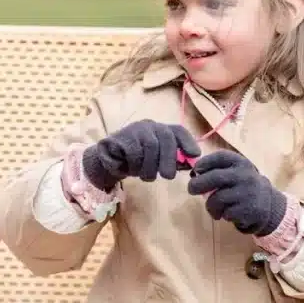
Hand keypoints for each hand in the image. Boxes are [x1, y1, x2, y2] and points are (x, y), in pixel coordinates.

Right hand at [81, 120, 200, 191]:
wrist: (109, 160)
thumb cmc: (137, 162)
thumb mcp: (157, 162)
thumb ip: (173, 161)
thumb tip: (190, 164)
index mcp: (160, 130)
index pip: (177, 130)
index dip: (187, 142)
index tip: (194, 155)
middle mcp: (149, 126)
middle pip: (165, 137)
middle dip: (169, 159)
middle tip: (168, 176)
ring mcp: (134, 129)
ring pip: (150, 145)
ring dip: (150, 166)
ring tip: (146, 177)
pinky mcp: (120, 137)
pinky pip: (134, 151)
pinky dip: (136, 164)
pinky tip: (131, 170)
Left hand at [187, 150, 286, 235]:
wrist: (269, 205)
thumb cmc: (244, 186)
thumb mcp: (237, 172)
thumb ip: (218, 170)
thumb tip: (194, 174)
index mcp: (241, 163)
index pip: (220, 157)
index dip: (204, 162)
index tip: (196, 169)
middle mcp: (245, 175)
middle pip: (214, 178)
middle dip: (198, 184)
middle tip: (191, 189)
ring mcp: (247, 193)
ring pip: (216, 199)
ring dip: (210, 206)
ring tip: (214, 209)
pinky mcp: (248, 210)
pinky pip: (225, 213)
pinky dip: (222, 215)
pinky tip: (229, 214)